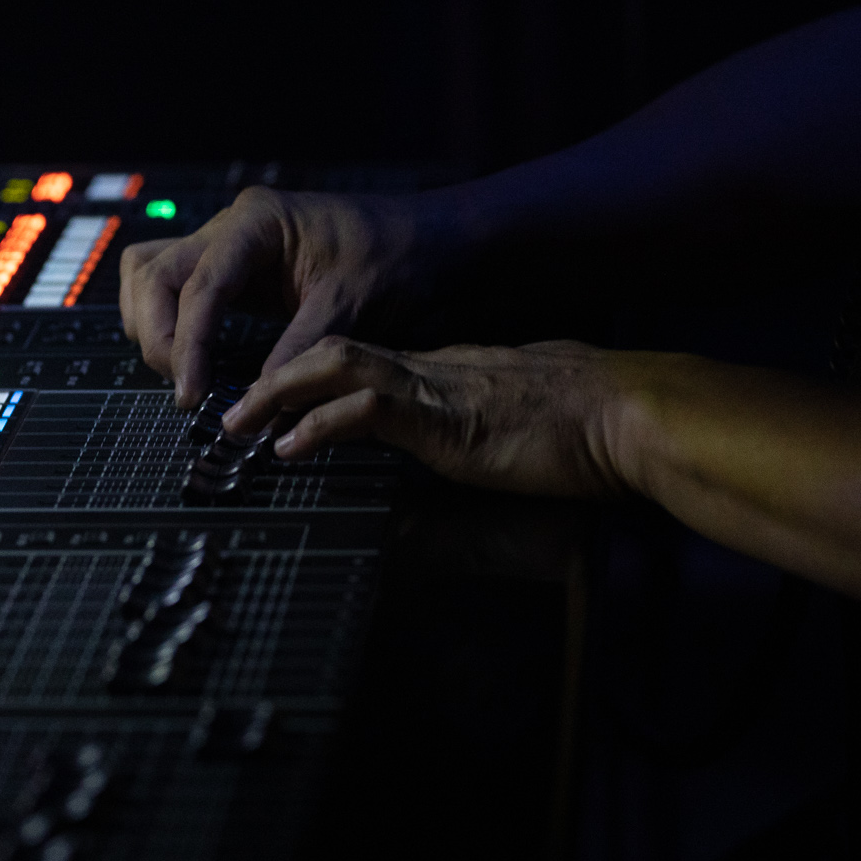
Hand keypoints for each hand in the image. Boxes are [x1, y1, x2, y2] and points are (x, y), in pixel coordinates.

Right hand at [119, 187, 454, 407]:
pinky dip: (173, 323)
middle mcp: (232, 227)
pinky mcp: (236, 270)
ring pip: (151, 275)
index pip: (197, 286)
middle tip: (186, 391)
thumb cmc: (397, 257)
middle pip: (152, 274)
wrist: (429, 240)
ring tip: (184, 376)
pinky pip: (178, 289)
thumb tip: (253, 408)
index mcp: (256, 223)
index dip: (187, 345)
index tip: (191, 395)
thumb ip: (294, 357)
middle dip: (159, 335)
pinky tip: (192, 359)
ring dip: (155, 326)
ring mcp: (229, 245)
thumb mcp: (347, 309)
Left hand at [218, 335, 632, 499]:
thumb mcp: (502, 451)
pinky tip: (289, 447)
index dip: (310, 382)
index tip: (271, 406)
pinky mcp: (446, 416)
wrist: (627, 419)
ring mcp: (437, 388)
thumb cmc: (583, 437)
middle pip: (335, 353)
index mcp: (445, 377)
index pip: (361, 368)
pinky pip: (368, 409)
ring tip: (239, 422)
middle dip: (277, 377)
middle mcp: (432, 371)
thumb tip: (417, 508)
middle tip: (232, 409)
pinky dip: (320, 425)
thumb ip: (458, 466)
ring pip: (338, 367)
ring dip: (280, 393)